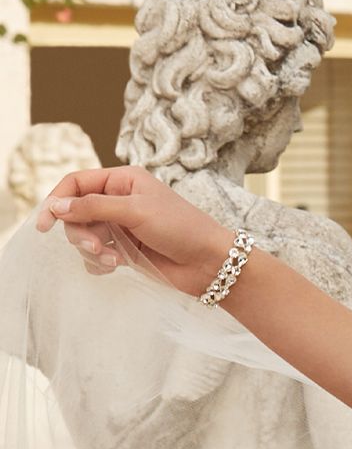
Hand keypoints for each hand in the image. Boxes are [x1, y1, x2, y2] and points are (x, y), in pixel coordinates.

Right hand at [35, 163, 233, 297]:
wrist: (210, 264)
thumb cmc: (180, 228)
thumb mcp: (135, 211)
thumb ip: (94, 208)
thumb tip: (56, 207)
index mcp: (122, 180)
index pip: (76, 184)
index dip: (57, 201)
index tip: (44, 224)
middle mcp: (119, 201)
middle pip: (76, 213)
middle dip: (79, 232)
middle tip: (94, 248)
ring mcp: (122, 228)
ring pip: (85, 237)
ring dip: (91, 250)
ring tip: (112, 261)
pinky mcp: (126, 252)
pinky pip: (97, 257)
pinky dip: (100, 264)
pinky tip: (114, 268)